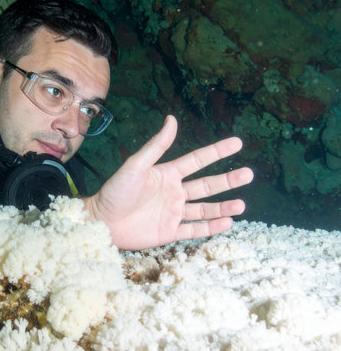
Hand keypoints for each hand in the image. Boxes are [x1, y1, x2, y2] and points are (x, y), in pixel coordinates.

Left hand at [83, 115, 253, 249]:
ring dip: (223, 207)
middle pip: (207, 185)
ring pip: (204, 209)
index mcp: (167, 174)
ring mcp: (173, 213)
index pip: (197, 161)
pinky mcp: (169, 232)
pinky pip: (194, 230)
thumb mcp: (136, 165)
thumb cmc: (115, 191)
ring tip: (241, 205)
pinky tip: (226, 223)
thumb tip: (172, 118)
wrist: (102, 222)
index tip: (237, 142)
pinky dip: (210, 228)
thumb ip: (156, 146)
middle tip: (249, 174)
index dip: (217, 152)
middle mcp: (174, 193)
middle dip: (228, 181)